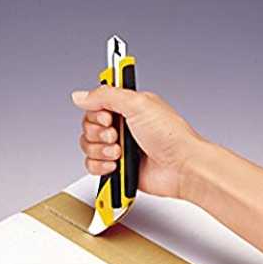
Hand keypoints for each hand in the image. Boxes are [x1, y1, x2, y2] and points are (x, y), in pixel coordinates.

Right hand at [71, 86, 203, 197]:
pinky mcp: (118, 168)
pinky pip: (93, 166)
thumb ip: (106, 95)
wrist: (181, 168)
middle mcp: (123, 126)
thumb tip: (81, 95)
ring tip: (120, 152)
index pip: (97, 103)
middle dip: (99, 133)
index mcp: (129, 107)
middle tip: (117, 136)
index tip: (108, 116)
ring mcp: (120, 148)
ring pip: (89, 146)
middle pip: (89, 126)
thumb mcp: (138, 104)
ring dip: (101, 150)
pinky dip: (100, 166)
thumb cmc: (171, 137)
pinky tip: (116, 165)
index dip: (97, 110)